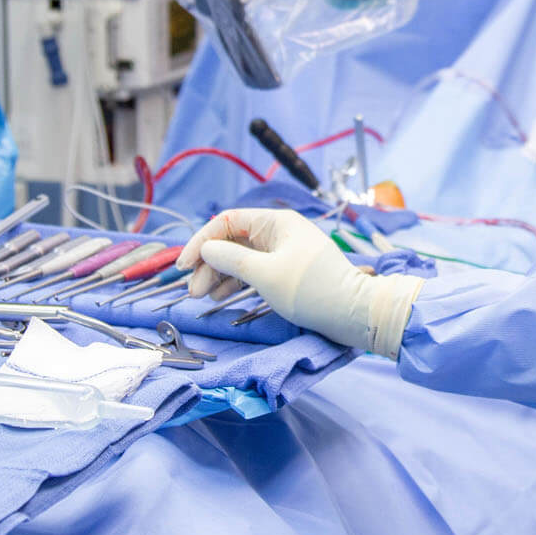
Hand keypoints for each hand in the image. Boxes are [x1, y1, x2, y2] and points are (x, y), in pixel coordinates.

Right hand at [178, 208, 422, 357]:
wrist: (352, 313)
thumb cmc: (310, 289)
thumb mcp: (265, 274)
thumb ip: (230, 259)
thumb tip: (207, 249)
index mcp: (276, 222)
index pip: (227, 222)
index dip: (201, 242)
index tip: (183, 266)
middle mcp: (279, 232)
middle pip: (232, 241)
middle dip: (209, 264)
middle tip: (192, 292)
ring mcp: (283, 252)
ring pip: (241, 257)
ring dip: (219, 275)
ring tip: (203, 297)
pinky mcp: (287, 272)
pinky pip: (254, 270)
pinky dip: (236, 282)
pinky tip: (221, 296)